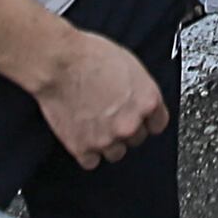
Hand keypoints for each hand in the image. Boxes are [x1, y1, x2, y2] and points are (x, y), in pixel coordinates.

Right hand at [28, 22, 170, 170]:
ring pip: (115, 153)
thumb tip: (138, 100)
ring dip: (106, 142)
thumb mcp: (130, 65)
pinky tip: (81, 134)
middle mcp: (131, 124)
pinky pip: (91, 161)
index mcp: (147, 101)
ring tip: (93, 123)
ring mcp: (107, 139)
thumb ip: (139, 90)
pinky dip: (86, 151)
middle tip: (108, 114)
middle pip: (136, 138)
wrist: (59, 63)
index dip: (146, 119)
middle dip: (124, 128)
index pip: (158, 124)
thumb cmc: (90, 56)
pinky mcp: (83, 148)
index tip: (139, 118)